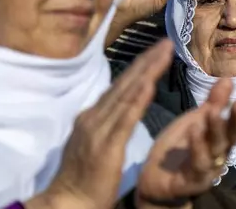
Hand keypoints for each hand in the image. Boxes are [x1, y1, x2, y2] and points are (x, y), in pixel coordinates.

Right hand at [26, 40, 175, 208]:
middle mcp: (94, 116)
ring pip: (127, 94)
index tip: (158, 50)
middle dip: (147, 60)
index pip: (121, 86)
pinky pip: (125, 118)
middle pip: (125, 83)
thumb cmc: (84, 177)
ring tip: (164, 52)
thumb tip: (119, 107)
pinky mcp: (106, 145)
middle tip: (167, 41)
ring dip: (147, 71)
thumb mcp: (94, 142)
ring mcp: (98, 129)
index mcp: (93, 116)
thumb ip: (106, 123)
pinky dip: (137, 99)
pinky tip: (149, 84)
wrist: (68, 202)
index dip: (140, 66)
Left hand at [135, 78, 235, 207]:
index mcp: (223, 139)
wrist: (157, 179)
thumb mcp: (197, 120)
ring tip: (214, 112)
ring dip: (216, 130)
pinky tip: (194, 129)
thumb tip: (229, 79)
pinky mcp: (193, 179)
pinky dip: (197, 146)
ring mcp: (208, 168)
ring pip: (216, 148)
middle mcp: (220, 154)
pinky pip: (197, 162)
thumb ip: (214, 103)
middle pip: (232, 137)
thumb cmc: (180, 148)